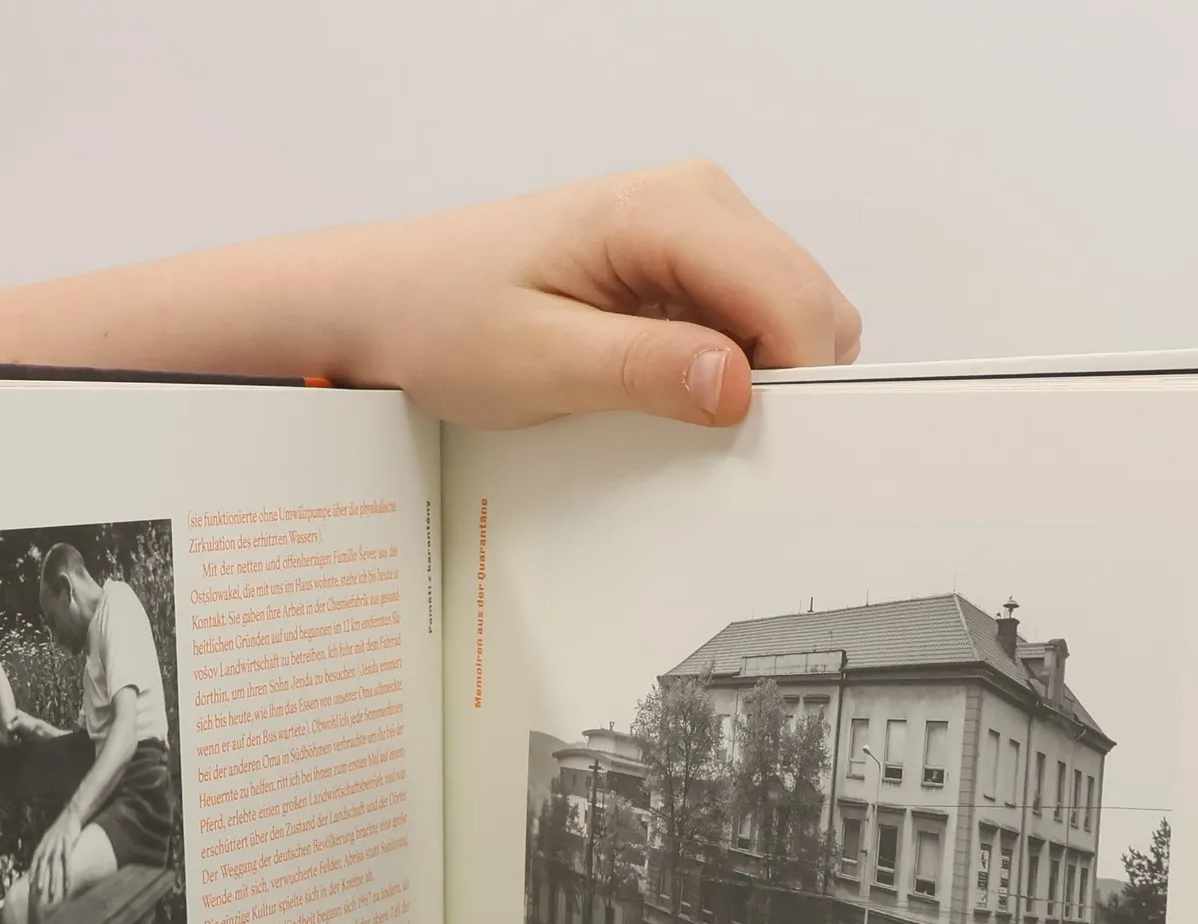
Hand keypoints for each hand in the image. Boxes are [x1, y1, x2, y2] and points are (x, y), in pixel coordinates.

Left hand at [29, 810, 81, 916]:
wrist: (70, 816)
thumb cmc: (60, 830)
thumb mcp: (48, 840)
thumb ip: (45, 851)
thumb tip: (42, 863)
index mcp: (41, 847)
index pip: (34, 865)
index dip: (32, 877)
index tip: (31, 889)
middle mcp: (46, 848)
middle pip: (42, 869)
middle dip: (40, 883)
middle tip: (39, 896)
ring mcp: (56, 847)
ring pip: (53, 868)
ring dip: (52, 882)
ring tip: (53, 895)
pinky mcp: (67, 845)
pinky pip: (67, 863)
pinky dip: (67, 874)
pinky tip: (68, 884)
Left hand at [335, 161, 860, 429]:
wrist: (388, 299)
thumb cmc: (444, 318)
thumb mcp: (538, 362)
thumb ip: (644, 370)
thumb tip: (737, 386)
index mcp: (668, 210)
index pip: (791, 298)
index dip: (795, 384)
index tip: (759, 447)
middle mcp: (697, 201)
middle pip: (809, 305)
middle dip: (784, 384)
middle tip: (714, 445)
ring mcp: (695, 228)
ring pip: (789, 316)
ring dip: (758, 378)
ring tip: (678, 417)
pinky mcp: (682, 263)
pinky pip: (748, 322)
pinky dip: (732, 370)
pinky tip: (671, 394)